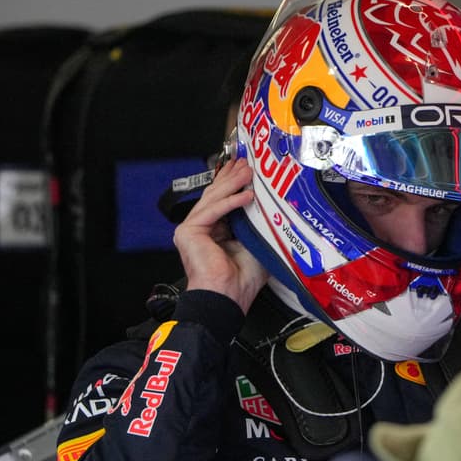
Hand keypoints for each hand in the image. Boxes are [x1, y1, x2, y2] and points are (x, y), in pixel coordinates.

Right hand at [173, 157, 267, 313]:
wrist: (227, 297)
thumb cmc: (240, 280)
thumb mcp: (256, 244)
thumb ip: (258, 224)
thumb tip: (272, 206)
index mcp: (214, 232)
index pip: (222, 201)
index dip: (233, 183)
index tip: (245, 169)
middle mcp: (200, 229)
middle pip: (216, 195)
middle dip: (232, 177)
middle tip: (246, 162)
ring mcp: (191, 230)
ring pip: (214, 199)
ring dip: (233, 184)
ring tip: (248, 172)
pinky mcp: (188, 232)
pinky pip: (213, 210)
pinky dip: (231, 202)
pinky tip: (246, 194)